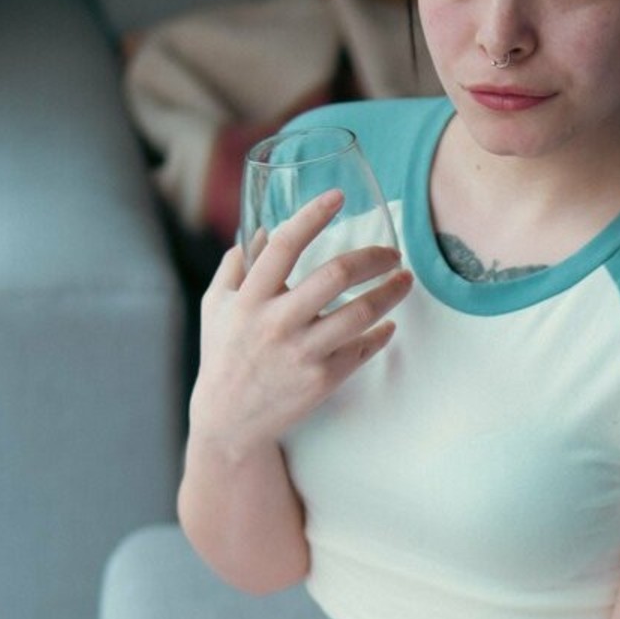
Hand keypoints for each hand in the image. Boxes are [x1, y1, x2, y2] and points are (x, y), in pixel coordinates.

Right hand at [189, 189, 411, 454]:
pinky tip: (388, 322)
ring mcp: (302, 353)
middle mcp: (277, 322)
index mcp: (249, 299)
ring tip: (404, 281)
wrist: (230, 421)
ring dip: (390, 292)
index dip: (313, 216)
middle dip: (373, 257)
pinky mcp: (322, 380)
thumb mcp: (215, 308)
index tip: (338, 198)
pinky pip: (363, 349)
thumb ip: (236, 268)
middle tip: (392, 252)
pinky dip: (381, 333)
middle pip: (336, 275)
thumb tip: (260, 231)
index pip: (284, 246)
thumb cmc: (223, 357)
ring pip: (360, 313)